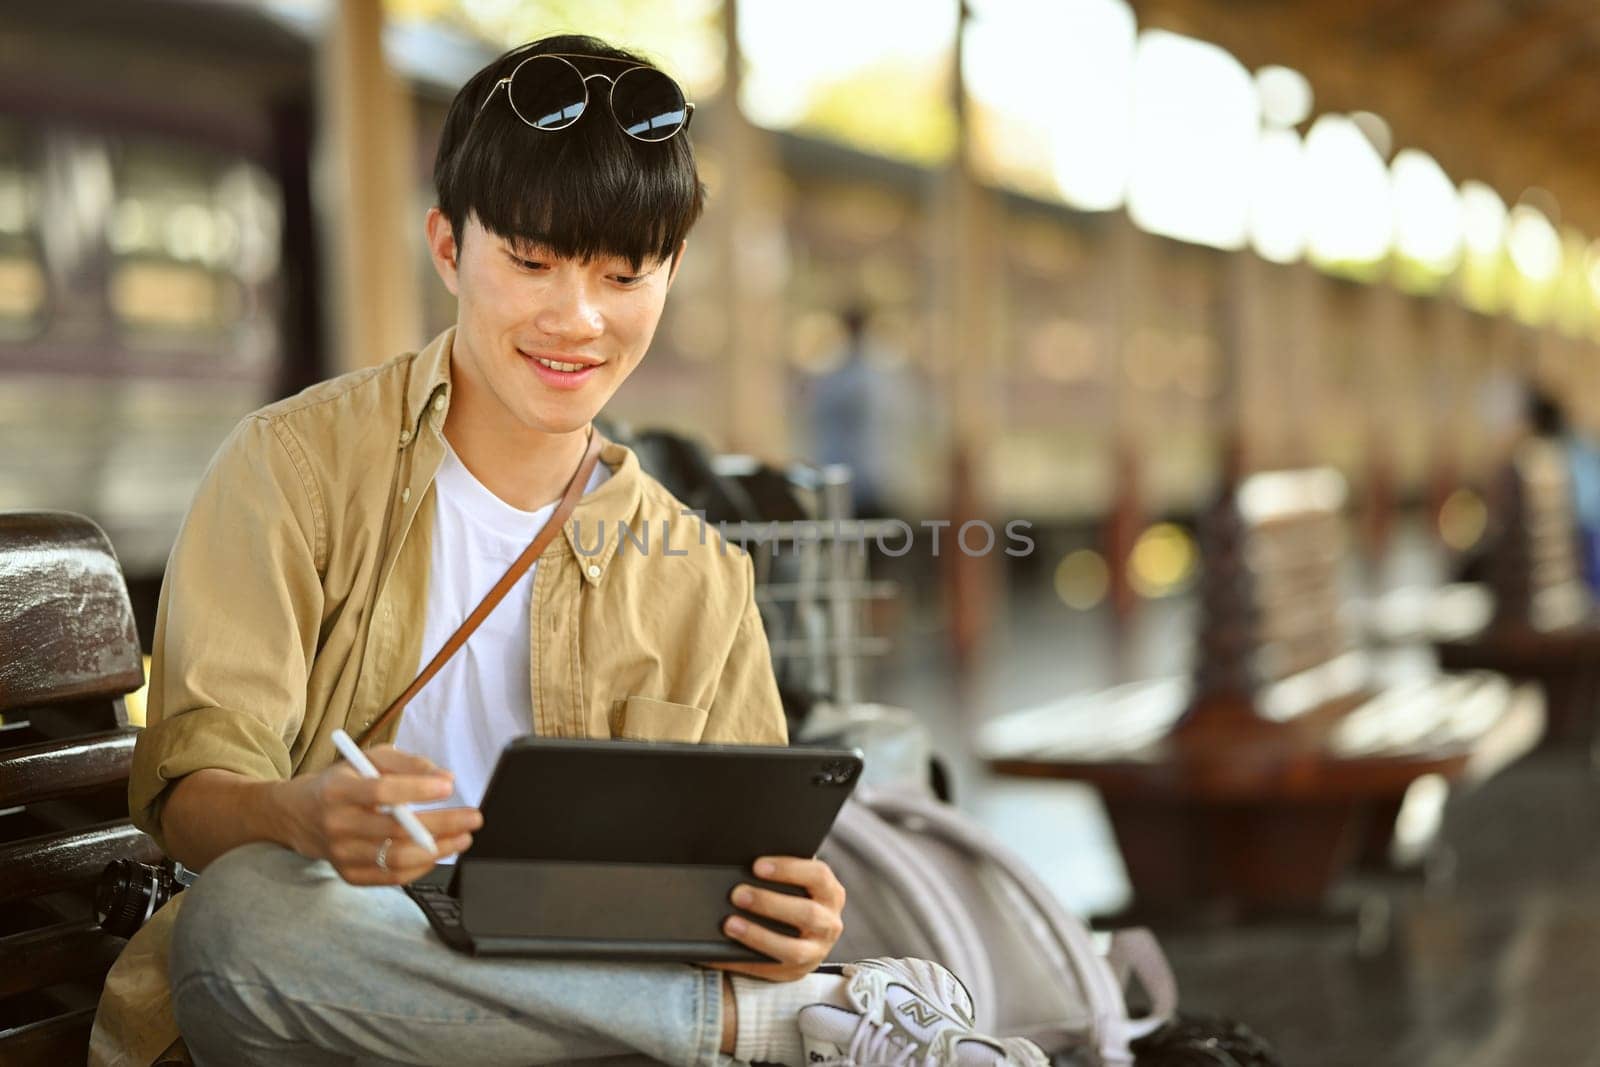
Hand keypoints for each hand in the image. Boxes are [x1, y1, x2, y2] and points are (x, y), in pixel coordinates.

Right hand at [278, 743, 482, 885]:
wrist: (300, 814)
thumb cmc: (344, 781)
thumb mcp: (370, 758)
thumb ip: (408, 764)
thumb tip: (445, 779)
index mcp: (338, 790)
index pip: (381, 792)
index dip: (417, 790)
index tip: (448, 787)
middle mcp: (336, 824)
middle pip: (395, 829)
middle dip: (441, 825)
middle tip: (473, 818)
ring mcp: (341, 854)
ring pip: (396, 858)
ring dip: (437, 850)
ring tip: (463, 838)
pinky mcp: (348, 874)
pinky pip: (390, 877)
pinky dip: (420, 868)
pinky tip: (438, 853)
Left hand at [705, 856, 845, 981]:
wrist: (803, 936)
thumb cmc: (793, 899)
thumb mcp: (799, 885)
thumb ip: (783, 876)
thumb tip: (746, 866)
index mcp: (831, 893)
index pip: (818, 875)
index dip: (788, 869)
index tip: (756, 865)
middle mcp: (830, 923)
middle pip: (807, 913)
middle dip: (769, 903)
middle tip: (737, 894)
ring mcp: (816, 951)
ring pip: (793, 949)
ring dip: (758, 935)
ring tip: (729, 924)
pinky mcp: (796, 971)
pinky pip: (769, 969)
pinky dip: (741, 960)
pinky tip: (720, 951)